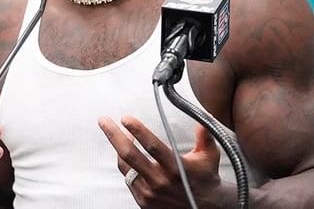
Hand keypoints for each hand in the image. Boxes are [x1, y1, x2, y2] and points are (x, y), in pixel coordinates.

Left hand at [98, 115, 222, 207]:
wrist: (206, 207)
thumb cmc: (205, 178)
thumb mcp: (209, 155)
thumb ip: (204, 134)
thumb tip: (203, 114)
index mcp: (176, 168)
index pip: (152, 146)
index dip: (138, 130)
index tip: (126, 118)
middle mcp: (161, 181)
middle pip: (130, 155)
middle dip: (113, 135)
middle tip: (104, 121)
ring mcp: (150, 193)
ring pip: (125, 167)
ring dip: (119, 148)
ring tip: (118, 135)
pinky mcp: (144, 201)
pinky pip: (128, 179)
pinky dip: (126, 165)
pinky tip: (128, 155)